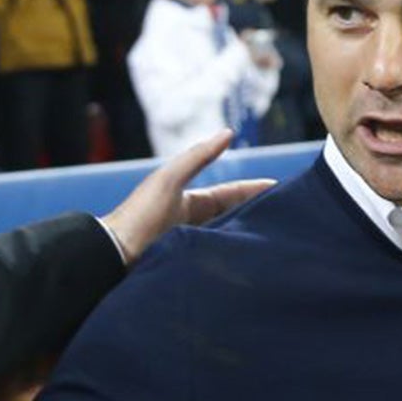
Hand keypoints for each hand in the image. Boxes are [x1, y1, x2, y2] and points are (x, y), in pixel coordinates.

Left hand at [99, 130, 275, 264]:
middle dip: (255, 215)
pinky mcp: (188, 268)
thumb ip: (198, 156)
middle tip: (287, 217)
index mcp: (187, 202)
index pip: (228, 195)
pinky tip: (250, 266)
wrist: (114, 255)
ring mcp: (190, 247)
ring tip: (276, 242)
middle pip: (231, 217)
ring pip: (226, 240)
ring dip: (246, 240)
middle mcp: (190, 224)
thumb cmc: (140, 215)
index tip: (280, 189)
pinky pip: (216, 261)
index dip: (253, 190)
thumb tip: (228, 132)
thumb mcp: (170, 179)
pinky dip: (233, 260)